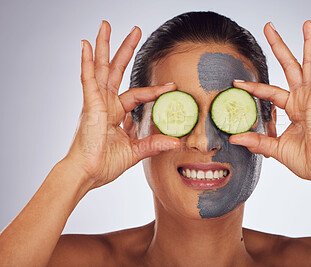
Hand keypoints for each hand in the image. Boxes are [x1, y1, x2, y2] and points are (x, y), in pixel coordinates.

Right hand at [65, 21, 180, 189]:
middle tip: (135, 30)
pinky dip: (87, 62)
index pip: (138, 95)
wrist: (86, 174)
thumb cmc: (104, 164)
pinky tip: (87, 45)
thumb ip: (153, 144)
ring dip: (105, 46)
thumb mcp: (134, 152)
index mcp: (116, 113)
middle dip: (125, 50)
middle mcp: (106, 103)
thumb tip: (176, 142)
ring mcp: (96, 102)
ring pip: (102, 68)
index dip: (155, 90)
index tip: (172, 85)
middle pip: (117, 71)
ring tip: (106, 25)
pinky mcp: (89, 105)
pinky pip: (88, 79)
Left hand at [230, 21, 310, 184]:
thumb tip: (235, 138)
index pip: (269, 91)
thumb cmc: (308, 160)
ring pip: (308, 65)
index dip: (253, 87)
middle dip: (280, 46)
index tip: (236, 82)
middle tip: (269, 27)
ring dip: (307, 44)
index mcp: (294, 109)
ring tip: (306, 23)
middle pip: (290, 67)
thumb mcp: (276, 148)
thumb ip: (257, 141)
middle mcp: (303, 100)